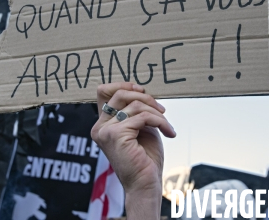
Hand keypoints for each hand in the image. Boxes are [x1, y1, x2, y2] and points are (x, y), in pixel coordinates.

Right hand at [91, 82, 175, 218]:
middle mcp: (99, 127)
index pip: (103, 91)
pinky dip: (160, 122)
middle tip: (161, 109)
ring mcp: (105, 131)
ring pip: (135, 105)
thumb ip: (135, 110)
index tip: (142, 90)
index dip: (123, 85)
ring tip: (167, 125)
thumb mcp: (140, 127)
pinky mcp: (116, 135)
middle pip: (120, 94)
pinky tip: (169, 133)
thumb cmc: (145, 158)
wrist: (145, 184)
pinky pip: (143, 117)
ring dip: (156, 113)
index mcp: (102, 124)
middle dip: (145, 97)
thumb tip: (139, 89)